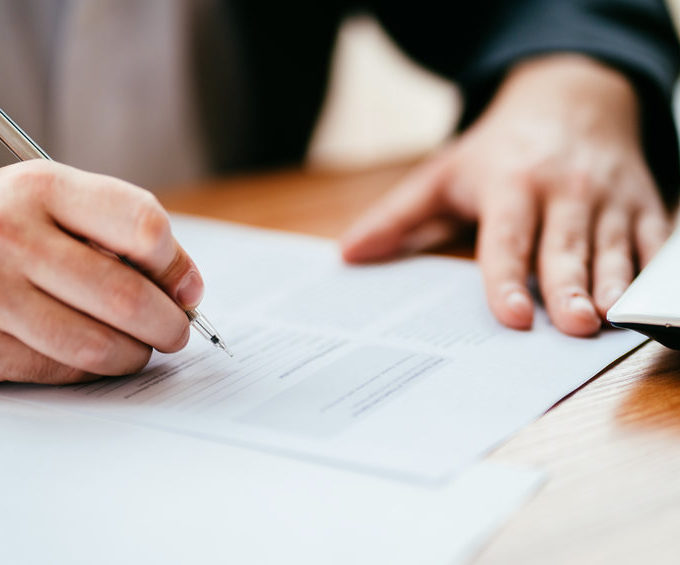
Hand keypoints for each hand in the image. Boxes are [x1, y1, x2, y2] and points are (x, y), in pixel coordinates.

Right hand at [0, 160, 203, 383]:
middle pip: (126, 297)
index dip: (176, 266)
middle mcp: (12, 235)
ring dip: (134, 354)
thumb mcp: (61, 201)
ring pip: (96, 345)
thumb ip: (124, 233)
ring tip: (139, 346)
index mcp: (45, 188)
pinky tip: (94, 355)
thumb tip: (187, 290)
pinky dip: (90, 370)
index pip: (143, 227)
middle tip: (176, 331)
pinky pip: (57, 370)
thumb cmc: (15, 223)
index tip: (187, 289)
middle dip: (168, 325)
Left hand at [341, 55, 669, 336]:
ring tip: (609, 320)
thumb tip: (347, 254)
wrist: (571, 100)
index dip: (506, 277)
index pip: (506, 238)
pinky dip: (649, 270)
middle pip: (564, 245)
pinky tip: (643, 301)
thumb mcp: (442, 174)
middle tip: (573, 327)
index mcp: (510, 184)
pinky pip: (653, 239)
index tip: (509, 315)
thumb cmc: (499, 149)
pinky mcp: (642, 203)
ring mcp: (608, 197)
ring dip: (614, 285)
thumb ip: (397, 216)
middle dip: (569, 286)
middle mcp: (562, 189)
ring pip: (613, 247)